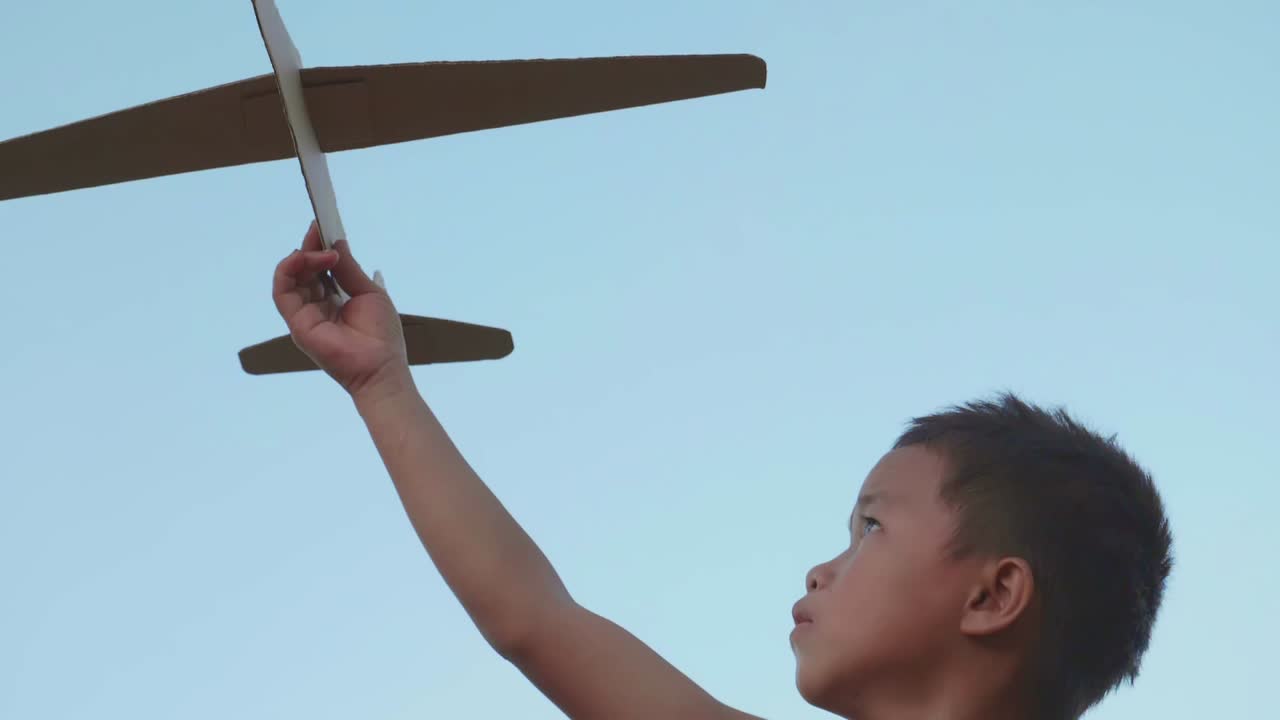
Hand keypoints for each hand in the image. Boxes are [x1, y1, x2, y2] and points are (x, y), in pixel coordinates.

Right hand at [272, 220, 410, 398]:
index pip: (318, 270)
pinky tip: (306, 257)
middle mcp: (316, 307)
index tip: (324, 227)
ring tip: (323, 251)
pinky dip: (289, 270)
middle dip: (310, 246)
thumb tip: (337, 243)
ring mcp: (304, 315)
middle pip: (303, 271)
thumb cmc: (382, 334)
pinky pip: (282, 292)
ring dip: (303, 257)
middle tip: (320, 229)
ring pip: (289, 278)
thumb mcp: (369, 293)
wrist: (380, 366)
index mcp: (334, 301)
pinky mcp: (297, 324)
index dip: (319, 248)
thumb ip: (349, 270)